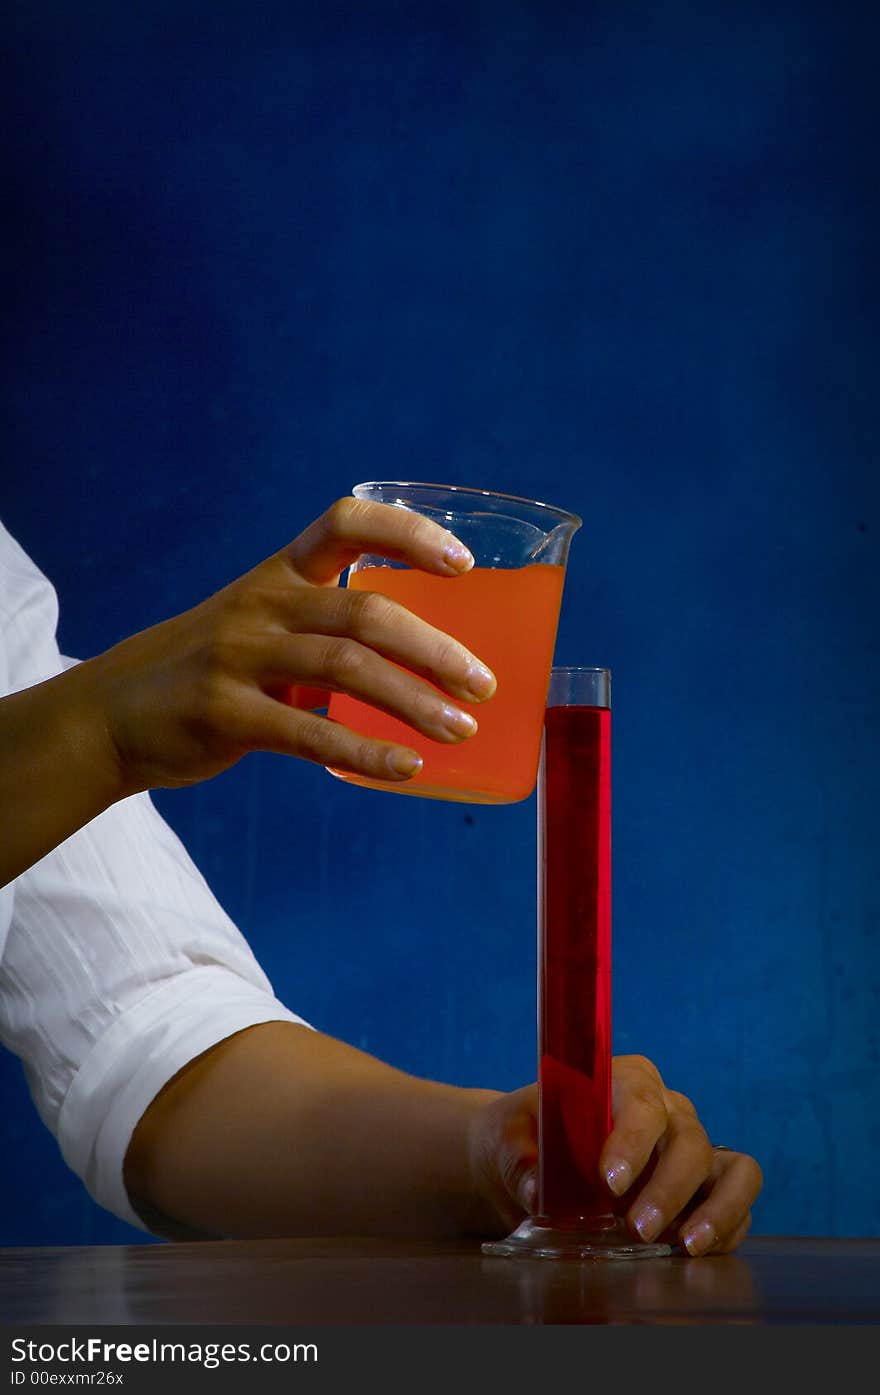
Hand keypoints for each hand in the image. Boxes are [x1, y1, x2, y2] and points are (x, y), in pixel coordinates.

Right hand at [80, 496, 496, 796]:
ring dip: (415, 701)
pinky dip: (366, 751)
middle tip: (484, 685)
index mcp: (277, 573)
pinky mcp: (224, 714)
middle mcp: (261, 604)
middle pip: (364, 611)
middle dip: (435, 648)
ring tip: (462, 730)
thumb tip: (428, 663)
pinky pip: (309, 732)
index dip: (409, 533)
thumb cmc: (210, 670)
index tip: (463, 564)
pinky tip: (406, 767)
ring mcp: (239, 657)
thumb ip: (325, 630)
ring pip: (346, 669)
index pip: (346, 522)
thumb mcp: (259, 626)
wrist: (111, 713)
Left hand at [468, 1055, 762, 1254]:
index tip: (609, 1182)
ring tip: (686, 1247)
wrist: (530, 1158)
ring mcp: (694, 1149)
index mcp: (623, 1081)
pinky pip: (739, 1204)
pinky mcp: (708, 1188)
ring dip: (717, 1210)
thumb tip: (536, 1188)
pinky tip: (693, 1253)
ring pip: (734, 1170)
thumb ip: (519, 1161)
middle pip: (688, 1141)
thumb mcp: (506, 1138)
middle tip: (637, 1230)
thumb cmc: (523, 1136)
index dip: (631, 1141)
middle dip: (667, 1189)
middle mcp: (669, 1110)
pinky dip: (727, 1229)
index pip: (641, 1102)